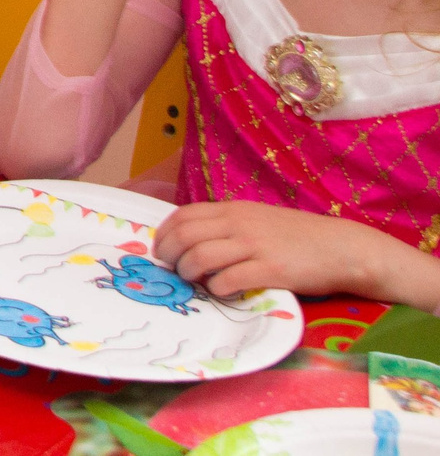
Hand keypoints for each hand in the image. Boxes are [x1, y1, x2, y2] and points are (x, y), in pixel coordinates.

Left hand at [156, 202, 432, 302]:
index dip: (164, 234)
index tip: (161, 250)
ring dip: (189, 273)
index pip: (183, 216)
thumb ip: (227, 225)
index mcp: (233, 209)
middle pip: (185, 236)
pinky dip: (217, 288)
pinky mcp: (271, 270)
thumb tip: (192, 239)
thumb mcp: (257, 219)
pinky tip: (221, 291)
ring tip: (194, 282)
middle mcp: (239, 223)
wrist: (341, 247)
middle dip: (169, 255)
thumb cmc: (297, 236)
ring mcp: (254, 246)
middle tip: (171, 270)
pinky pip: (230, 279)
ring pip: (201, 257)